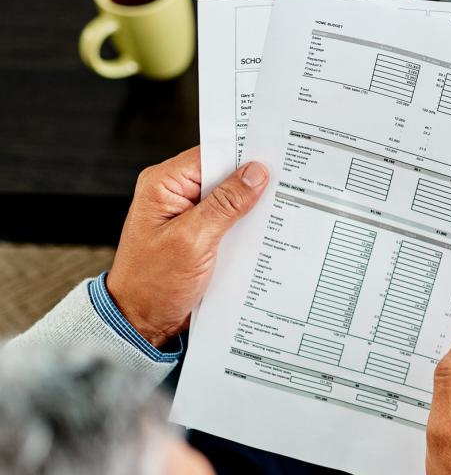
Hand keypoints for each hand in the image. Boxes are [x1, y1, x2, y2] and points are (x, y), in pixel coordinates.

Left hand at [108, 146, 268, 346]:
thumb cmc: (152, 283)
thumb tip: (255, 173)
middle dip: (252, 183)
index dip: (244, 154)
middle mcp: (175, 194)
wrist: (142, 320)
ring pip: (230, 199)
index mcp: (163, 184)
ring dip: (251, 208)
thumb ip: (225, 204)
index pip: (211, 154)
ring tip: (277, 211)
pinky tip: (263, 232)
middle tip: (285, 186)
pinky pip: (229, 221)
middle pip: (223, 175)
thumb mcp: (193, 240)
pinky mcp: (200, 234)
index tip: (276, 158)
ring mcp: (189, 215)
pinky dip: (246, 226)